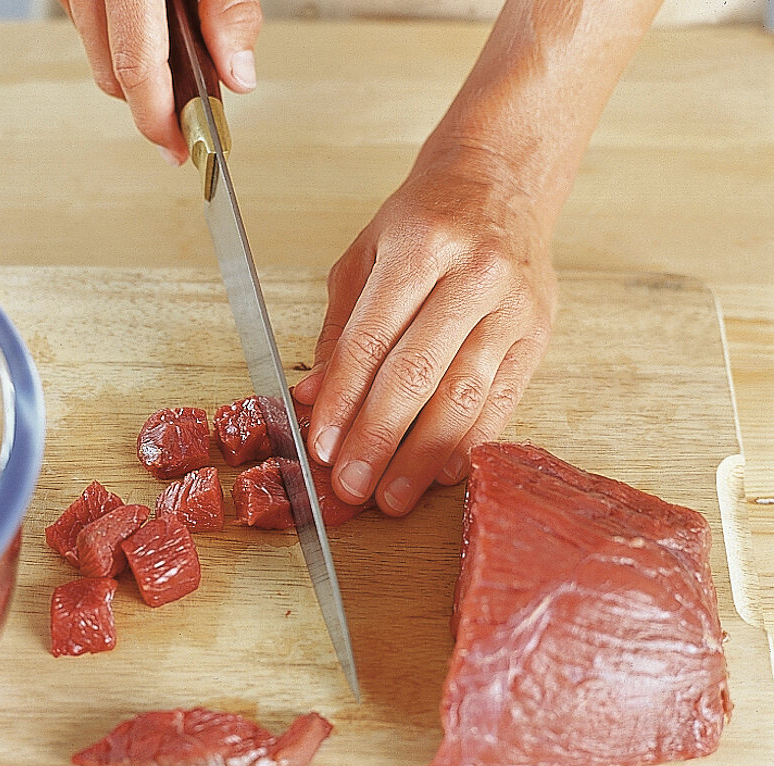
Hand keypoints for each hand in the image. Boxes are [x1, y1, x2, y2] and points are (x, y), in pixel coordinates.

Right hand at [60, 0, 261, 163]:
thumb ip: (227, 10)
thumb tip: (239, 73)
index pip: (136, 68)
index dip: (158, 120)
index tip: (179, 150)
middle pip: (110, 72)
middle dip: (149, 106)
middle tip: (188, 122)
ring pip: (94, 51)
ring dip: (132, 71)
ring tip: (176, 68)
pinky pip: (86, 22)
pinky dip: (116, 38)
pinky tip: (151, 34)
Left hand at [293, 140, 557, 515]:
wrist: (502, 179)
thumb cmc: (424, 222)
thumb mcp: (364, 257)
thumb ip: (339, 331)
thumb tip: (314, 399)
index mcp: (420, 246)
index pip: (372, 339)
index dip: (344, 401)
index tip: (323, 448)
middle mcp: (473, 273)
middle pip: (418, 373)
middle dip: (379, 438)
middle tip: (353, 487)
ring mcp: (514, 304)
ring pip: (464, 393)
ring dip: (424, 455)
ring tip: (393, 496)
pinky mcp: (540, 332)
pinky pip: (504, 398)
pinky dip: (472, 441)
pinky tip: (444, 472)